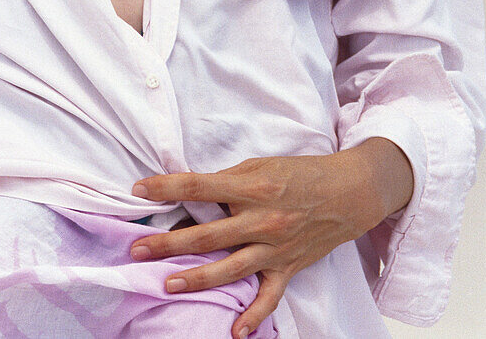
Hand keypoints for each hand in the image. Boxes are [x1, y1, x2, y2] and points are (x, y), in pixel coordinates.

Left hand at [130, 140, 412, 337]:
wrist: (348, 192)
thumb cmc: (300, 172)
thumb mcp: (261, 164)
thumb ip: (229, 180)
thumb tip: (195, 191)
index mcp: (252, 186)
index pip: (199, 186)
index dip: (167, 187)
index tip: (139, 190)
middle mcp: (262, 219)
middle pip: (207, 234)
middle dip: (169, 243)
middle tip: (137, 249)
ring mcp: (275, 247)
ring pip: (230, 268)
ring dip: (197, 278)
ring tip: (167, 283)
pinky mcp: (289, 267)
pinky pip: (269, 297)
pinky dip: (253, 317)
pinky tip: (235, 332)